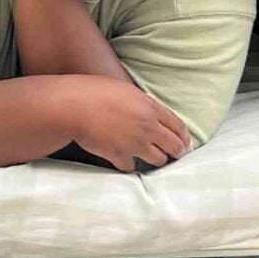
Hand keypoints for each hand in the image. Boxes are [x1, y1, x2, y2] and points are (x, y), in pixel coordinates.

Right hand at [71, 76, 191, 171]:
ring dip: (156, 159)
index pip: (178, 126)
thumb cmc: (96, 92)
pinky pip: (131, 167)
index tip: (185, 142)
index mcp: (151, 109)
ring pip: (158, 160)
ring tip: (151, 158)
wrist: (73, 106)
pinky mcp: (119, 156)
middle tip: (175, 155)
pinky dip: (129, 164)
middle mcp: (147, 128)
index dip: (184, 136)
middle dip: (177, 152)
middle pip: (173, 146)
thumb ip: (144, 103)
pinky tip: (125, 160)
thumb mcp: (127, 90)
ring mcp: (134, 144)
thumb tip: (153, 113)